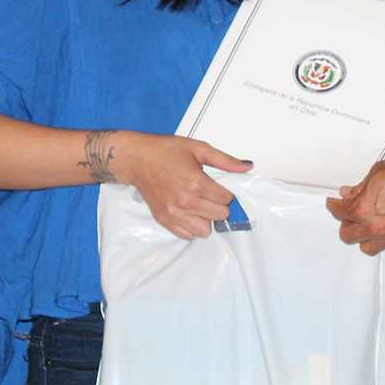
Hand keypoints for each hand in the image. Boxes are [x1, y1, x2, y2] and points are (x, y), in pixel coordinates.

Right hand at [116, 133, 250, 239]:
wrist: (137, 159)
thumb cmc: (165, 151)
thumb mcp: (199, 149)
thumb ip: (225, 160)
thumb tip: (247, 166)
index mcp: (196, 182)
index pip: (226, 200)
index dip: (226, 193)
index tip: (219, 188)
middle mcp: (186, 201)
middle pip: (219, 216)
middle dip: (219, 206)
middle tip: (209, 195)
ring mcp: (174, 213)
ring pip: (205, 231)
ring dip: (206, 219)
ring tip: (199, 205)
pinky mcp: (164, 220)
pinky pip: (187, 235)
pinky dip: (191, 226)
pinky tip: (188, 211)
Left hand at [326, 157, 384, 255]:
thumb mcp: (379, 173)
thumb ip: (361, 187)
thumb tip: (350, 192)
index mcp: (363, 209)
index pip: (339, 211)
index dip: (334, 206)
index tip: (335, 203)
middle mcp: (374, 227)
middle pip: (347, 235)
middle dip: (345, 223)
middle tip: (348, 214)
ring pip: (366, 247)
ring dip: (362, 237)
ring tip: (364, 225)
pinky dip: (381, 238)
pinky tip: (383, 228)